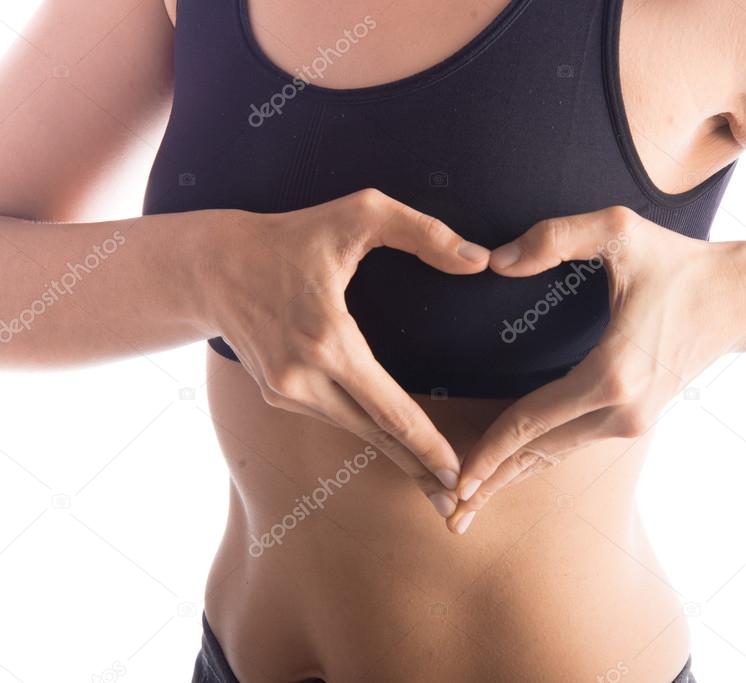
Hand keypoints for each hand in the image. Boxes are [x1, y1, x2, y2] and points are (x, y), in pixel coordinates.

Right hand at [206, 188, 489, 515]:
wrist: (213, 266)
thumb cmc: (292, 235)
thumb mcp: (360, 213)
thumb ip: (424, 233)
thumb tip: (479, 262)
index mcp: (327, 339)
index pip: (389, 407)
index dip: (426, 445)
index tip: (457, 476)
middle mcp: (302, 377)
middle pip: (374, 435)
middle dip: (417, 470)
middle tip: (455, 507)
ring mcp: (284, 392)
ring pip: (353, 429)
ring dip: (393, 454)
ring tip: (431, 483)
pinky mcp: (276, 395)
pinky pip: (333, 416)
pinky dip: (365, 432)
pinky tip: (393, 446)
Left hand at [447, 205, 745, 532]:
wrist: (739, 300)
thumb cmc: (679, 265)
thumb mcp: (619, 232)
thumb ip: (554, 238)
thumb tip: (497, 260)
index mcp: (612, 376)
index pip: (531, 421)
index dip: (488, 451)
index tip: (454, 481)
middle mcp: (622, 412)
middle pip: (539, 453)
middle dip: (493, 482)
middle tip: (451, 516)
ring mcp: (633, 422)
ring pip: (557, 453)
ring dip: (514, 474)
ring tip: (474, 502)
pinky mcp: (637, 419)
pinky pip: (575, 442)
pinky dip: (540, 457)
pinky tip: (515, 468)